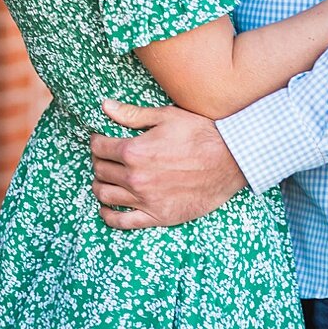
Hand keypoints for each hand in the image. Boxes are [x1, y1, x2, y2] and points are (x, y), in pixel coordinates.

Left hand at [89, 99, 245, 229]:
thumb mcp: (166, 116)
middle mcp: (135, 177)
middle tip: (105, 157)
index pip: (99, 147)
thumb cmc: (200, 134)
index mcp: (134, 151)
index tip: (101, 140)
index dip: (97, 141)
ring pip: (105, 196)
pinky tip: (106, 210)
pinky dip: (109, 216)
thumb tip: (105, 106)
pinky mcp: (158, 216)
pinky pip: (123, 222)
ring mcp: (145, 199)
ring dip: (100, 186)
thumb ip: (132, 115)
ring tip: (105, 179)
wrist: (230, 161)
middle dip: (99, 161)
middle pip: (100, 170)